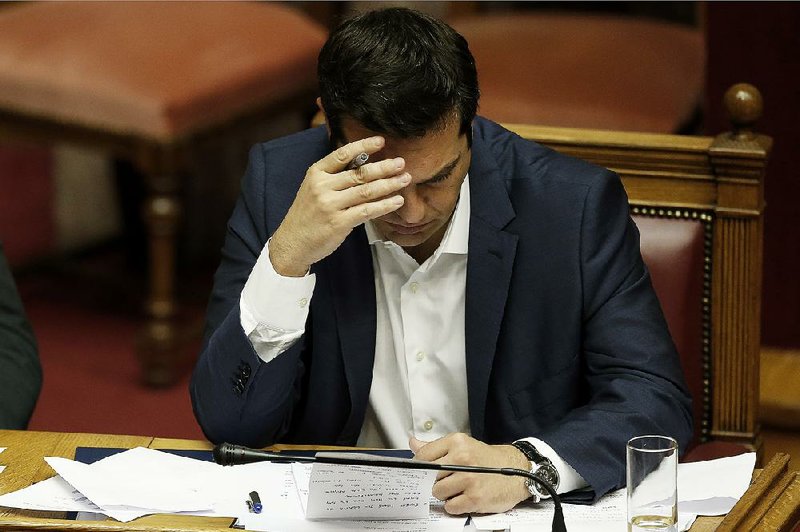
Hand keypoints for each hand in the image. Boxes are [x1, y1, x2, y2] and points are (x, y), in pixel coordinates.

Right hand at [269, 136, 408, 275]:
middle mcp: (322, 186)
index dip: (363, 146)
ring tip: (405, 179)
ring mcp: (330, 205)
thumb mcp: (314, 188)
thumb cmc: (308, 215)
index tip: (381, 141)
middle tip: (402, 163)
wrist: (292, 242)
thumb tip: (365, 164)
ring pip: (366, 191)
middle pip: (359, 173)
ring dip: (389, 184)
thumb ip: (335, 176)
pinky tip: (397, 201)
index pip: (342, 154)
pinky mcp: (338, 223)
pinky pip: (366, 211)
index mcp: (316, 173)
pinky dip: (384, 205)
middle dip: (384, 167)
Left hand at [410, 433, 531, 514]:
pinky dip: (455, 506)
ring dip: (445, 494)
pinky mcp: (475, 498)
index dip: (420, 466)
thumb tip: (413, 443)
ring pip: (438, 492)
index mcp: (457, 442)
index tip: (422, 472)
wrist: (517, 471)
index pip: (424, 455)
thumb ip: (436, 447)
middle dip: (436, 481)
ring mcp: (469, 479)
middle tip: (449, 480)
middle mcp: (462, 458)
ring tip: (458, 489)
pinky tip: (464, 498)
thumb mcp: (463, 445)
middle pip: (429, 476)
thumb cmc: (487, 460)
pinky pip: (450, 507)